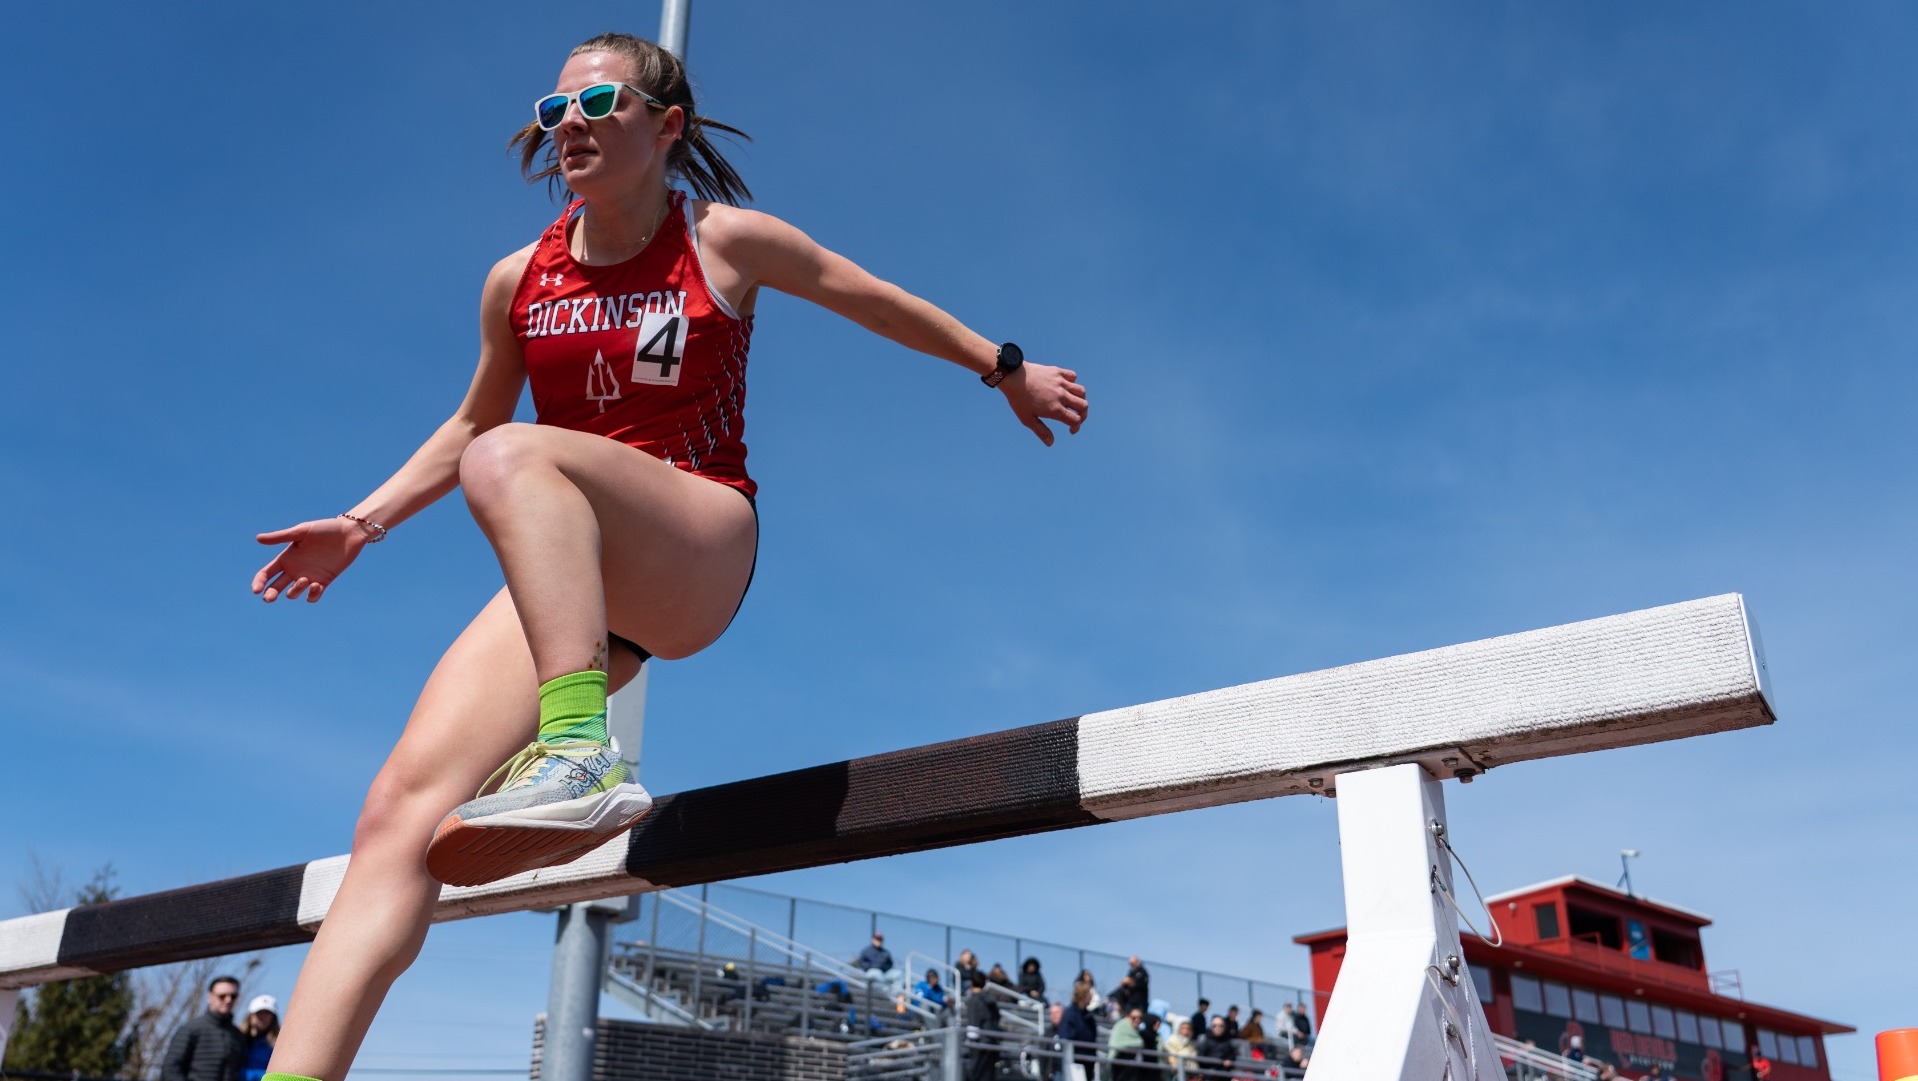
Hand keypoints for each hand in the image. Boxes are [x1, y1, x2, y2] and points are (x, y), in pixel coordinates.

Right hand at [252, 517, 369, 602]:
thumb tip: (258, 539)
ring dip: (295, 591)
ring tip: (304, 580)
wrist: (349, 533)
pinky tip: (316, 585)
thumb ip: (281, 537)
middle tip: (269, 598)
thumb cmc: (324, 529)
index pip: (266, 574)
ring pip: (293, 593)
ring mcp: (309, 577)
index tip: (256, 590)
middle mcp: (294, 569)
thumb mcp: (301, 532)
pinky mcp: (324, 582)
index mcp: (286, 558)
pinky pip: (313, 596)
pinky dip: (312, 595)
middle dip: (270, 595)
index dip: (259, 583)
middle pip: (275, 588)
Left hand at [1000, 362, 1087, 445]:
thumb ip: (1041, 431)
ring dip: (1080, 399)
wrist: (1013, 377)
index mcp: (1055, 409)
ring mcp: (1061, 383)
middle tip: (1077, 417)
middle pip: (1083, 406)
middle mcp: (1061, 396)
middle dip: (1083, 415)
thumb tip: (1051, 443)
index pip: (1075, 420)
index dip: (1076, 427)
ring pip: (1081, 391)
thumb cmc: (1018, 399)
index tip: (1071, 429)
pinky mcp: (1058, 371)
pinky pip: (1073, 376)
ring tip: (1073, 402)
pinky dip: (1073, 382)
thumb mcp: (1027, 419)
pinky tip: (1065, 387)